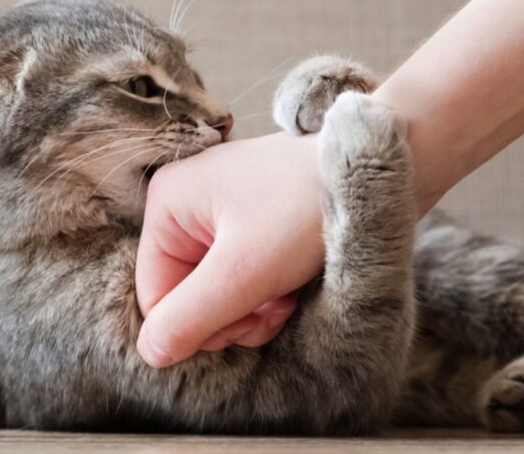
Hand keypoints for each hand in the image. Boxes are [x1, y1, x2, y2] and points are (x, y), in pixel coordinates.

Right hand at [135, 132, 325, 367]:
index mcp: (166, 204)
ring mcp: (214, 211)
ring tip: (286, 294)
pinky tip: (291, 284)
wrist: (373, 171)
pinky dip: (263, 292)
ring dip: (250, 309)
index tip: (249, 319)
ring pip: (212, 293)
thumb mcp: (244, 272)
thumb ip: (190, 317)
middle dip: (229, 316)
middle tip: (273, 307)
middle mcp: (182, 203)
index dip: (197, 324)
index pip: (155, 296)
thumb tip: (150, 352)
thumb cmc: (308, 207)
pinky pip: (235, 276)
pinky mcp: (244, 221)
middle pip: (184, 295)